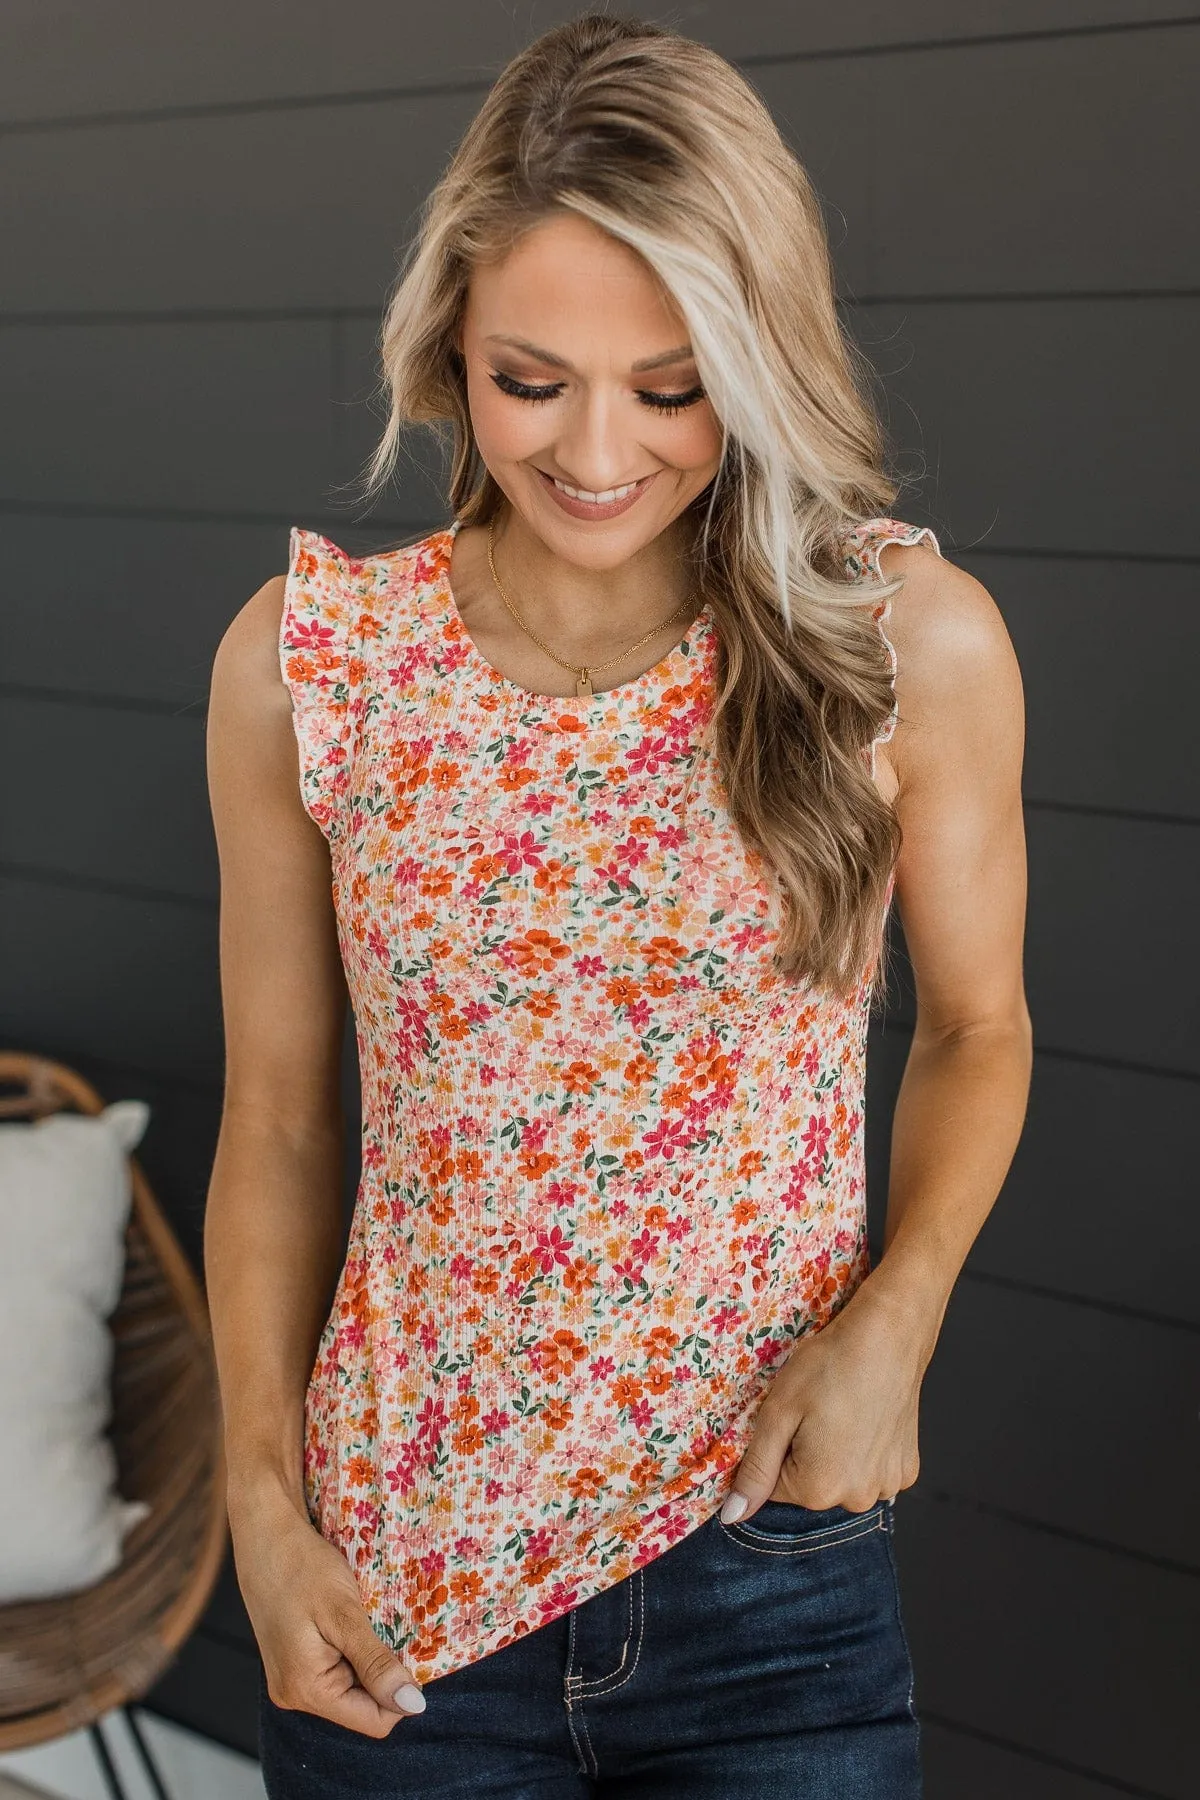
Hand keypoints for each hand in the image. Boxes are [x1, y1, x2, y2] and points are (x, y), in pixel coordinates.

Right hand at [229, 1479, 426, 1736]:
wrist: (265, 1532)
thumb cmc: (301, 1566)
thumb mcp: (344, 1614)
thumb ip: (376, 1664)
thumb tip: (412, 1707)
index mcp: (306, 1690)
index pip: (374, 1721)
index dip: (402, 1693)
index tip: (412, 1651)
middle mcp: (294, 1694)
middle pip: (362, 1706)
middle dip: (385, 1673)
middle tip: (388, 1628)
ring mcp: (291, 1679)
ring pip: (352, 1687)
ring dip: (370, 1658)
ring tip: (370, 1620)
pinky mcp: (294, 1661)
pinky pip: (337, 1670)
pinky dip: (354, 1649)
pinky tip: (355, 1619)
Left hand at [719, 1277, 932, 1522]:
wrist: (889, 1336)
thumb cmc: (830, 1365)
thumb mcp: (778, 1412)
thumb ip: (755, 1469)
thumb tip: (732, 1517)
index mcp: (818, 1489)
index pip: (774, 1486)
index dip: (776, 1446)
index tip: (791, 1415)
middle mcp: (856, 1499)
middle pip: (810, 1486)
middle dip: (804, 1453)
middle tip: (817, 1409)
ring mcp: (888, 1487)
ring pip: (841, 1479)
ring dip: (836, 1454)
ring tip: (843, 1411)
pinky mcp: (908, 1470)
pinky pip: (872, 1471)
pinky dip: (865, 1451)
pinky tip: (866, 1418)